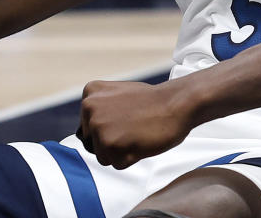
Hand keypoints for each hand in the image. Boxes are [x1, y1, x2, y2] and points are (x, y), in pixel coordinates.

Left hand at [76, 80, 192, 168]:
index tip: (125, 118)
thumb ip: (99, 110)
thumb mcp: (117, 95)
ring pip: (103, 156)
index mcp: (89, 94)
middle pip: (92, 144)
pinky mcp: (110, 146)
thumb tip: (85, 134)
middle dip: (111, 142)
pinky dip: (131, 159)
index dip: (108, 128)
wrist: (176, 103)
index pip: (87, 128)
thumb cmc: (152, 102)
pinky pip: (117, 165)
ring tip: (137, 132)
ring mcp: (98, 127)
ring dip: (121, 151)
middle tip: (132, 127)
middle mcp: (89, 109)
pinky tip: (141, 141)